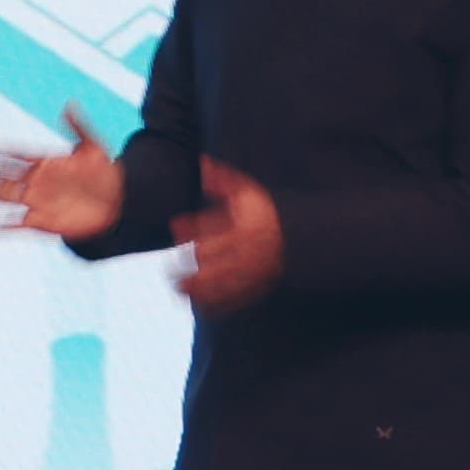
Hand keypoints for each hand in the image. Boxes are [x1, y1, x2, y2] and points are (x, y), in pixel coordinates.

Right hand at [0, 106, 128, 246]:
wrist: (120, 206)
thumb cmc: (107, 175)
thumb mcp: (93, 147)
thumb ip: (78, 127)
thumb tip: (69, 105)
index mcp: (46, 162)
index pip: (18, 155)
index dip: (1, 151)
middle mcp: (38, 182)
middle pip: (5, 177)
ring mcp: (39, 202)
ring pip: (6, 198)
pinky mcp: (45, 223)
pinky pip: (20, 225)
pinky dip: (5, 227)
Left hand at [176, 159, 288, 316]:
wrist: (300, 235)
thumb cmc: (265, 211)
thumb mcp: (247, 191)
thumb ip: (223, 180)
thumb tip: (202, 162)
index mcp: (246, 228)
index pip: (216, 234)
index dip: (193, 235)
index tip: (174, 232)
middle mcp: (252, 253)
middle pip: (219, 267)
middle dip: (194, 274)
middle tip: (170, 277)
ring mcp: (257, 272)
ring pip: (228, 286)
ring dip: (202, 292)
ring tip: (179, 291)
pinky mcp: (261, 286)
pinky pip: (240, 298)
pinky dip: (220, 304)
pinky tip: (201, 307)